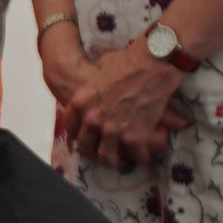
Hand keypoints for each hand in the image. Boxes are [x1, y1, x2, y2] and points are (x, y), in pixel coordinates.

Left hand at [67, 44, 185, 170]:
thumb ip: (95, 84)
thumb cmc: (127, 61)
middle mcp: (93, 119)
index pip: (71, 127)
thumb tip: (97, 82)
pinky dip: (142, 157)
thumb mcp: (100, 70)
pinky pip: (136, 155)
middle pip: (86, 146)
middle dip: (94, 151)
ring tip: (123, 161)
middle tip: (103, 153)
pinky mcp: (134, 136)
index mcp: (81, 103)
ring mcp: (112, 130)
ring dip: (115, 161)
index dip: (77, 135)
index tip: (85, 138)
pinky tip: (145, 157)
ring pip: (108, 157)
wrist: (152, 64)